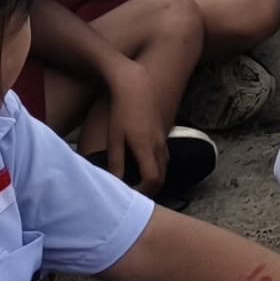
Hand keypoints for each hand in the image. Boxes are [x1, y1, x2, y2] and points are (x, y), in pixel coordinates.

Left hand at [94, 60, 176, 189]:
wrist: (136, 85)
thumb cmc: (121, 111)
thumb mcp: (115, 138)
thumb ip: (116, 163)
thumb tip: (116, 184)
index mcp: (146, 148)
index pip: (153, 179)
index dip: (144, 192)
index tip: (130, 195)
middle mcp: (159, 145)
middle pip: (162, 176)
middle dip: (151, 189)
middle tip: (134, 193)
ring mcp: (163, 137)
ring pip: (165, 165)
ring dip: (154, 177)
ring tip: (137, 181)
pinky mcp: (162, 131)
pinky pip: (164, 155)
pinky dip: (156, 165)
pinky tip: (143, 163)